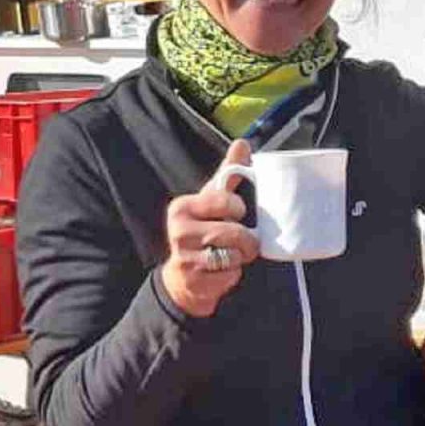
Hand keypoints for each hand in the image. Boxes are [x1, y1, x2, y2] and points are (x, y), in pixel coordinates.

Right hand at [159, 141, 260, 317]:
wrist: (182, 278)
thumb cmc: (201, 231)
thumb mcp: (210, 201)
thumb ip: (228, 174)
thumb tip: (242, 143)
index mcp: (182, 207)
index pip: (226, 202)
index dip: (238, 209)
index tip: (235, 214)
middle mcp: (179, 232)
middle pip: (234, 233)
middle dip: (246, 240)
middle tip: (240, 241)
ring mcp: (184, 258)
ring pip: (234, 255)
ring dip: (240, 258)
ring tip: (229, 256)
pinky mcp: (194, 282)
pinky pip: (230, 275)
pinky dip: (232, 275)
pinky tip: (219, 272)